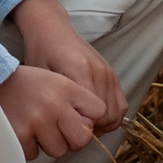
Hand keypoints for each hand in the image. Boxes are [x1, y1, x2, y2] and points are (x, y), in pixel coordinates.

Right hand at [0, 65, 103, 159]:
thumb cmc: (27, 85)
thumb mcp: (55, 80)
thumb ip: (76, 101)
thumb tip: (91, 129)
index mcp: (66, 87)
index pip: (99, 111)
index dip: (88, 119)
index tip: (75, 117)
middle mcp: (54, 103)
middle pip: (82, 139)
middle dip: (73, 140)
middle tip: (58, 131)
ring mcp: (36, 120)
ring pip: (59, 151)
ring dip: (48, 143)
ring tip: (34, 125)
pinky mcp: (19, 135)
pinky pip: (35, 154)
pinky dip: (28, 146)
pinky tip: (20, 128)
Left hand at [13, 0, 124, 128]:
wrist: (52, 30)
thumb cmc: (41, 52)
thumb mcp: (41, 77)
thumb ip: (57, 100)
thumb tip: (73, 126)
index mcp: (80, 70)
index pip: (96, 113)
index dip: (84, 129)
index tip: (69, 131)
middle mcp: (99, 71)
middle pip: (108, 115)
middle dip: (94, 130)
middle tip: (75, 132)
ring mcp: (108, 72)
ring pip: (117, 111)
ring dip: (104, 124)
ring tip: (85, 126)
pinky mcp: (112, 73)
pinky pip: (121, 102)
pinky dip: (112, 115)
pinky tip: (95, 117)